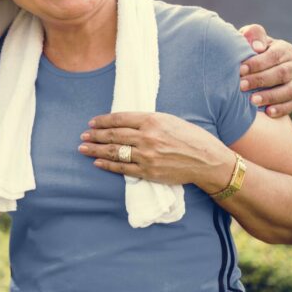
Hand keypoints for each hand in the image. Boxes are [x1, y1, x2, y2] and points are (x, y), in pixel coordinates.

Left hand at [78, 112, 234, 191]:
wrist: (208, 161)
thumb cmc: (190, 137)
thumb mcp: (169, 120)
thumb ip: (147, 121)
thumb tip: (124, 122)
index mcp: (152, 121)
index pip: (119, 119)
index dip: (103, 121)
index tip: (92, 122)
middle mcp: (148, 137)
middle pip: (113, 135)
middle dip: (95, 135)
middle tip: (83, 135)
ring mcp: (147, 156)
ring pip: (114, 152)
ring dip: (96, 149)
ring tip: (83, 148)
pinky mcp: (149, 172)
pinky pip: (123, 168)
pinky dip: (108, 165)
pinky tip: (97, 162)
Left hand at [238, 24, 291, 117]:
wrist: (250, 68)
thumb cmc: (248, 50)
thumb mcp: (248, 38)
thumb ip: (253, 34)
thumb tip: (257, 46)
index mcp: (284, 49)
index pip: (274, 56)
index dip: (257, 63)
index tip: (240, 69)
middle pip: (282, 74)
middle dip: (260, 80)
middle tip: (241, 86)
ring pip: (290, 90)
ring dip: (271, 96)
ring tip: (252, 101)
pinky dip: (282, 109)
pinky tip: (268, 112)